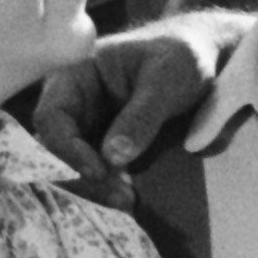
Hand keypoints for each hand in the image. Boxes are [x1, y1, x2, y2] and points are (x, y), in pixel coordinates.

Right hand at [30, 13, 247, 201]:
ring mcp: (91, 130)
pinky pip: (101, 174)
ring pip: (77, 167)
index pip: (51, 117)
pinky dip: (111, 189)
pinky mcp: (110, 150)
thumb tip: (114, 157)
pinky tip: (132, 199)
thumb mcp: (166, 78)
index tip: (99, 170)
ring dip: (97, 189)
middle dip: (84, 176)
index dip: (66, 147)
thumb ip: (142, 115)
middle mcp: (76, 106)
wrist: (206, 60)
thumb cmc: (180, 55)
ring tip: (129, 201)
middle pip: (58, 150)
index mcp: (76, 77)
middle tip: (121, 196)